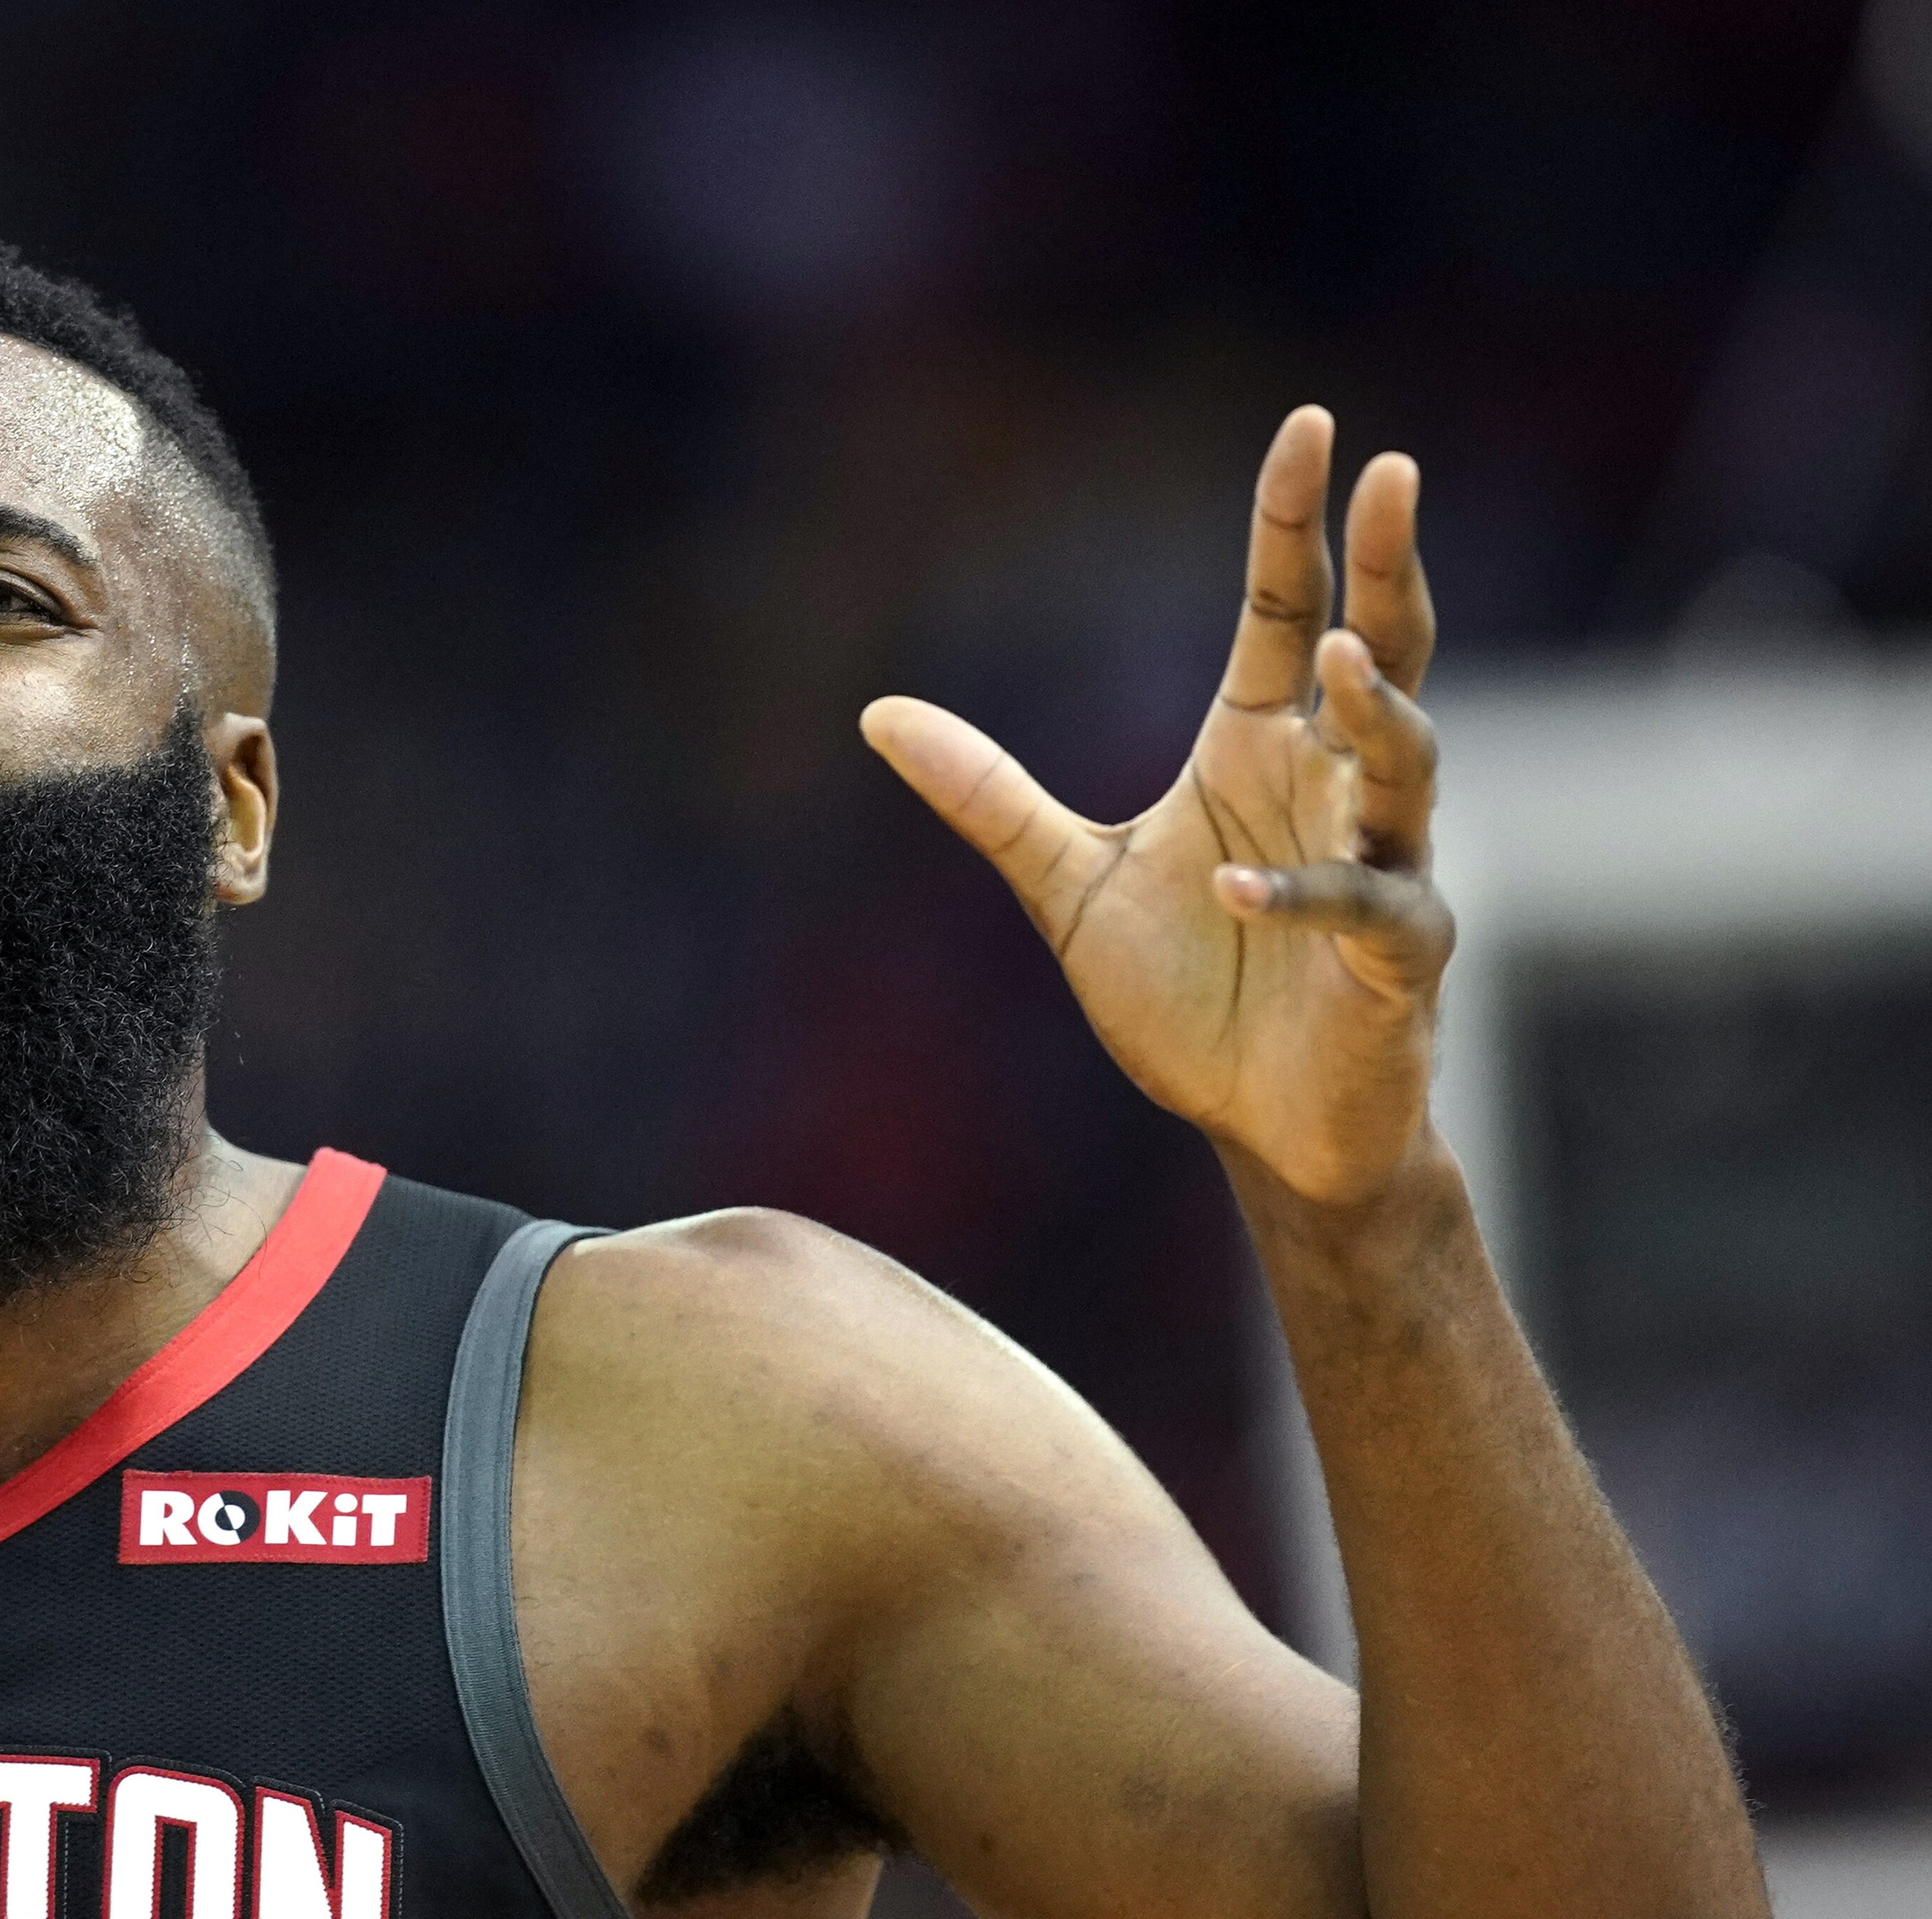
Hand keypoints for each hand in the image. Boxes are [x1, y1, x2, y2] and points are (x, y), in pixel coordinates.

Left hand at [861, 407, 1449, 1205]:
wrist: (1257, 1127)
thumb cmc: (1192, 999)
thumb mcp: (1067, 884)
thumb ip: (988, 797)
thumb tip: (876, 714)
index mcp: (1260, 750)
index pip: (1287, 611)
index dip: (1297, 525)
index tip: (1312, 428)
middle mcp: (1333, 789)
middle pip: (1382, 653)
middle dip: (1385, 568)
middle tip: (1392, 473)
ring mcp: (1380, 865)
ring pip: (1404, 765)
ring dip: (1378, 715)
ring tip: (1342, 661)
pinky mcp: (1397, 958)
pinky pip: (1362, 906)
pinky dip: (1301, 892)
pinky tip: (1236, 884)